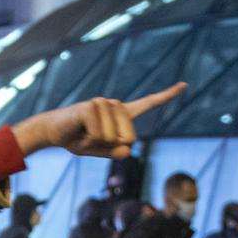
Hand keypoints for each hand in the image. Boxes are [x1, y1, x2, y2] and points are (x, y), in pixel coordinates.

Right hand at [14, 83, 185, 159]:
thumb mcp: (99, 151)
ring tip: (84, 134)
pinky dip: (89, 140)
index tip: (185, 85)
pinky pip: (100, 134)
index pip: (147, 103)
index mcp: (121, 113)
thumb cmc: (77, 139)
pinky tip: (80, 131)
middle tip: (91, 139)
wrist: (52, 131)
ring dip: (96, 144)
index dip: (166, 96)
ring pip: (113, 138)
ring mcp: (104, 103)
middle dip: (111, 147)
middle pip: (129, 138)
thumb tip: (128, 149)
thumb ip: (115, 152)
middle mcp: (115, 104)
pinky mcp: (91, 106)